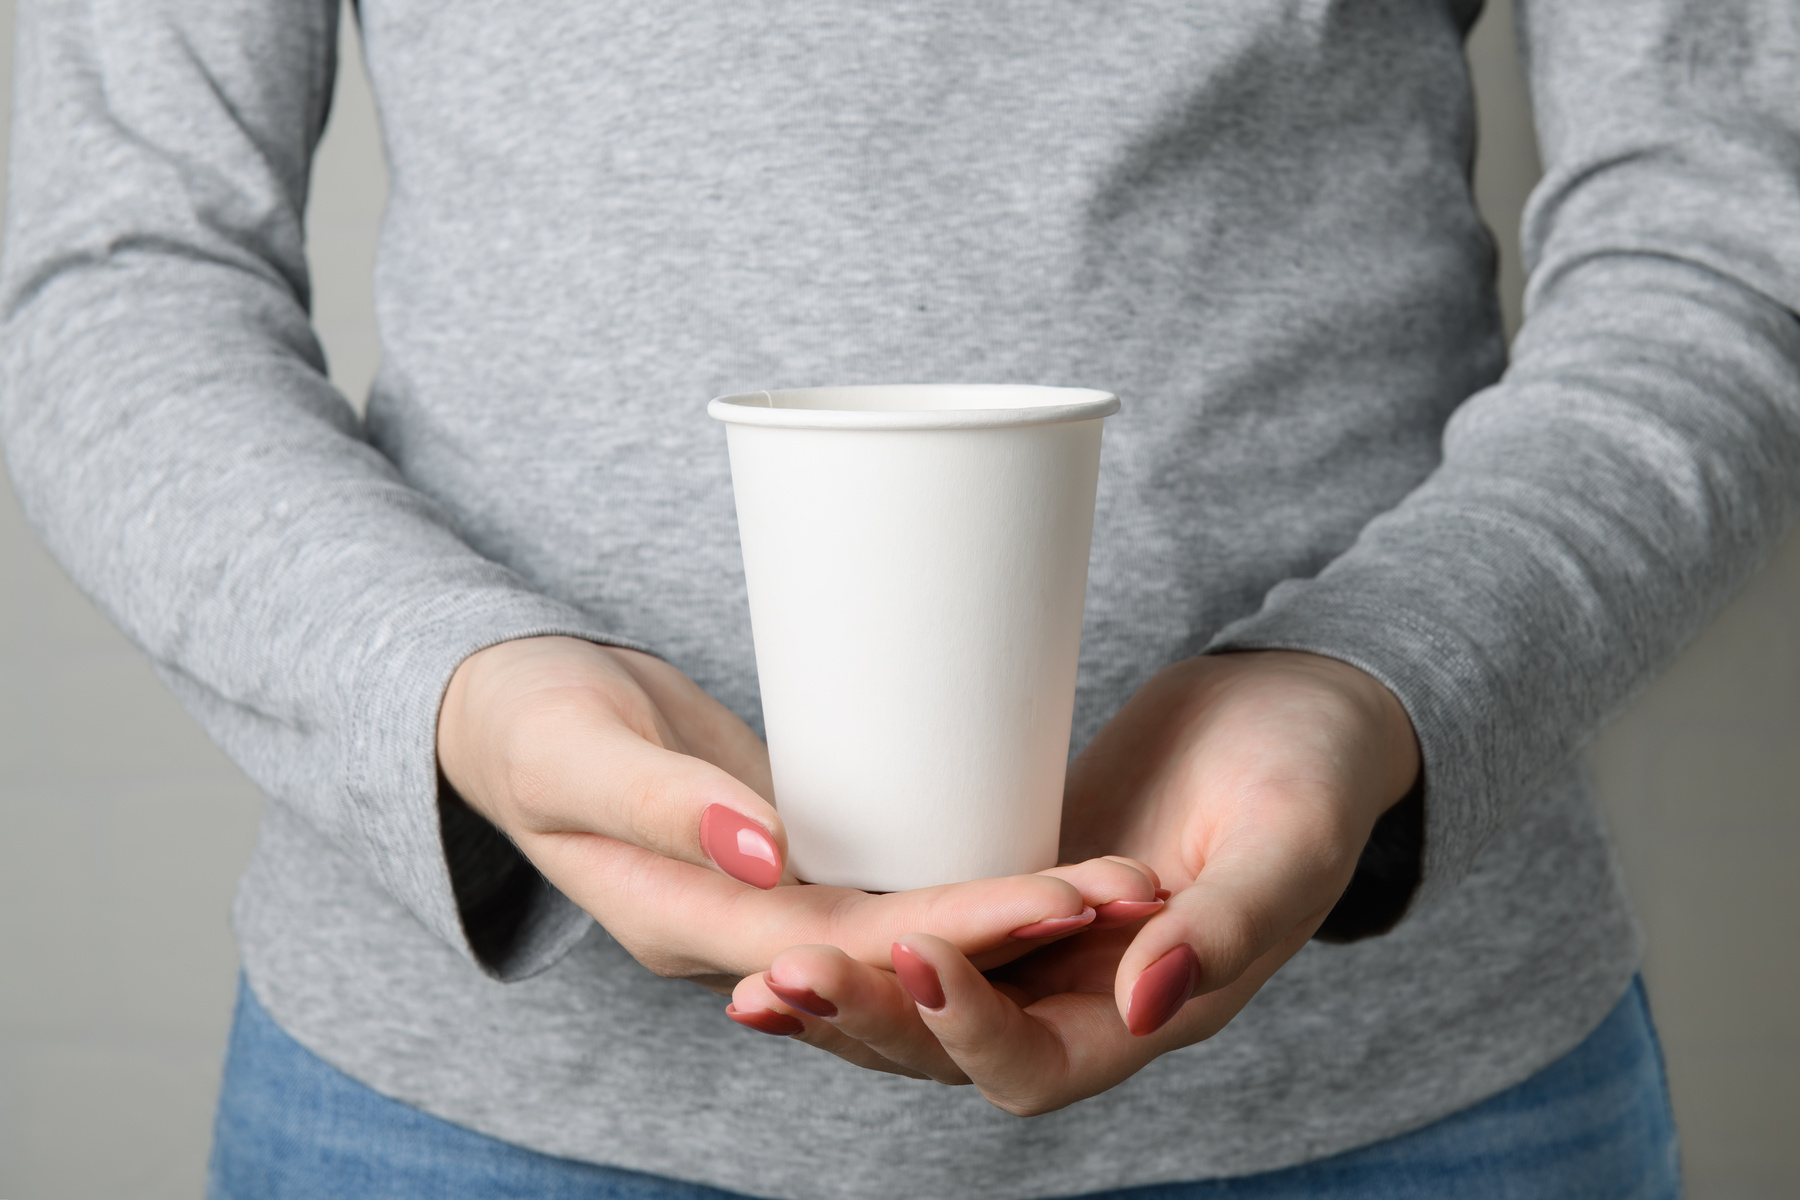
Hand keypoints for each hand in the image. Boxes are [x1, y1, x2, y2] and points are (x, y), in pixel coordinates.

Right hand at [436, 636, 1153, 997]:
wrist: (506, 713)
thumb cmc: (526, 722)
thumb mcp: (575, 754)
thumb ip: (665, 804)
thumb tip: (771, 856)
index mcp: (693, 930)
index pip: (848, 949)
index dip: (958, 934)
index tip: (1060, 899)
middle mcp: (745, 933)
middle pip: (903, 947)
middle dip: (1019, 923)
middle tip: (1133, 887)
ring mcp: (773, 899)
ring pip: (910, 924)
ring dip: (1012, 908)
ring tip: (1121, 880)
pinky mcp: (792, 858)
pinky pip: (891, 878)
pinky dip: (966, 871)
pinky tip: (1043, 848)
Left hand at [726, 650, 1419, 1108]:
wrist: (1284, 716)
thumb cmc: (1306, 771)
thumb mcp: (1290, 840)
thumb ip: (1229, 924)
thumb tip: (1145, 999)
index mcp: (1152, 1011)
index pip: (1039, 1064)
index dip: (970, 1029)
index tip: (914, 950)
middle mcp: (1082, 998)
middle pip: (952, 1051)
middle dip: (865, 1023)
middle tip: (777, 979)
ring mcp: (1037, 948)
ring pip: (919, 1004)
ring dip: (840, 998)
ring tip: (751, 981)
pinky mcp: (1004, 889)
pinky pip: (921, 929)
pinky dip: (854, 934)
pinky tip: (783, 914)